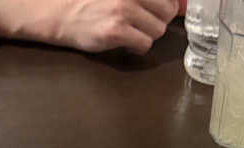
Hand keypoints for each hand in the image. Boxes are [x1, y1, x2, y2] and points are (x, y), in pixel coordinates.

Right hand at [0, 0, 180, 54]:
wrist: (60, 12)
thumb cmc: (90, 2)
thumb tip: (183, 5)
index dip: (169, 6)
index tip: (160, 12)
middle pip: (167, 13)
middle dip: (157, 21)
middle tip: (139, 23)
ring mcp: (124, 11)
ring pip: (158, 31)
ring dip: (146, 35)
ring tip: (128, 32)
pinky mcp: (116, 31)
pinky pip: (144, 44)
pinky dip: (137, 47)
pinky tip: (123, 42)